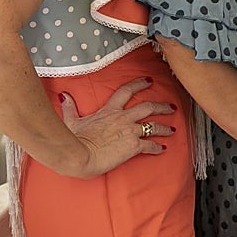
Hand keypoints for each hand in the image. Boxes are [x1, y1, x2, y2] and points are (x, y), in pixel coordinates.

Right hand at [59, 77, 174, 177]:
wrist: (80, 156)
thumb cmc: (75, 139)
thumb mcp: (72, 120)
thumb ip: (70, 107)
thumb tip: (64, 96)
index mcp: (110, 110)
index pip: (127, 91)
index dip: (139, 84)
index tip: (149, 81)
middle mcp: (123, 118)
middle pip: (148, 107)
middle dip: (161, 106)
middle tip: (171, 106)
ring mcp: (130, 131)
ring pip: (154, 125)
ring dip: (165, 127)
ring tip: (172, 129)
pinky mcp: (134, 146)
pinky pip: (150, 145)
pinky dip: (157, 147)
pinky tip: (162, 149)